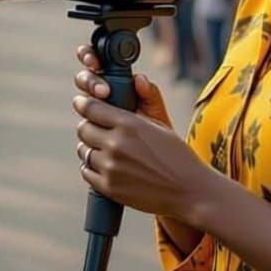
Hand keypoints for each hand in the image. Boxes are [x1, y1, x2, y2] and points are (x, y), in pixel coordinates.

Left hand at [73, 85, 214, 219]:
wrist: (188, 191)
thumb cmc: (177, 155)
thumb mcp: (162, 124)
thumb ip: (146, 100)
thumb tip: (137, 79)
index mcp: (129, 124)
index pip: (91, 108)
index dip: (84, 104)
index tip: (81, 103)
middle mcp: (116, 144)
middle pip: (83, 129)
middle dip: (89, 126)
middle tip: (97, 128)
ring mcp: (111, 167)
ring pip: (83, 150)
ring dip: (90, 148)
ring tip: (104, 149)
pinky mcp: (109, 187)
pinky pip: (87, 171)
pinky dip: (92, 168)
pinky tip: (106, 166)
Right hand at [75, 45, 172, 128]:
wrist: (156, 162)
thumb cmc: (156, 132)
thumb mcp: (156, 111)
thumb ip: (150, 94)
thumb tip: (140, 79)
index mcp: (112, 82)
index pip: (93, 62)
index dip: (90, 57)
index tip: (96, 63)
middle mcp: (98, 97)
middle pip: (82, 79)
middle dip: (89, 81)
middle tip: (103, 91)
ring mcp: (92, 117)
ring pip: (79, 104)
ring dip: (87, 102)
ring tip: (102, 105)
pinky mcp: (89, 137)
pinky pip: (82, 130)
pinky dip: (88, 129)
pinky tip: (98, 133)